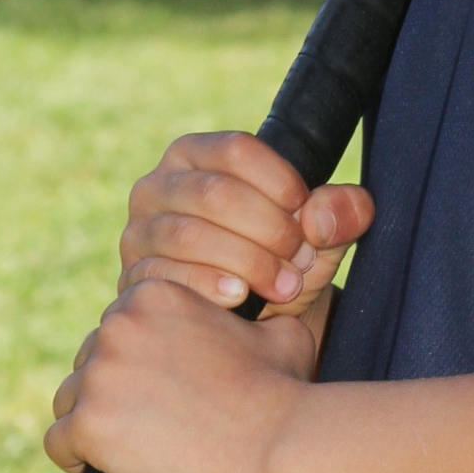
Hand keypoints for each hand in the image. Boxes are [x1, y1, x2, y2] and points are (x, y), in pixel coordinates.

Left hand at [45, 276, 310, 472]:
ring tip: (134, 449)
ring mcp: (100, 374)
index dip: (136, 364)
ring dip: (96, 423)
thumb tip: (256, 323)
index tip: (160, 392)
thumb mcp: (276, 333)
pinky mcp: (89, 423)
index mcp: (154, 294)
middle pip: (89, 363)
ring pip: (71, 401)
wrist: (281, 445)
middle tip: (154, 426)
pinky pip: (59, 443)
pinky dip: (79, 460)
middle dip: (115, 393)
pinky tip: (110, 469)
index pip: (116, 329)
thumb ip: (251, 320)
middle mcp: (118, 324)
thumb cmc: (284, 392)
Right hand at [120, 130, 373, 333]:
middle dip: (269, 231)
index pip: (236, 151)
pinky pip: (165, 277)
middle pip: (215, 195)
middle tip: (300, 260)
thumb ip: (340, 213)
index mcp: (198, 155)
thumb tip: (320, 216)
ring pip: (190, 236)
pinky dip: (209, 287)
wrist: (254, 322)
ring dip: (247, 263)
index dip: (280, 183)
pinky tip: (240, 299)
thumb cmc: (283, 261)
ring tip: (283, 285)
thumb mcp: (322, 235)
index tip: (306, 214)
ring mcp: (140, 232)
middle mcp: (158, 186)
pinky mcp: (133, 276)